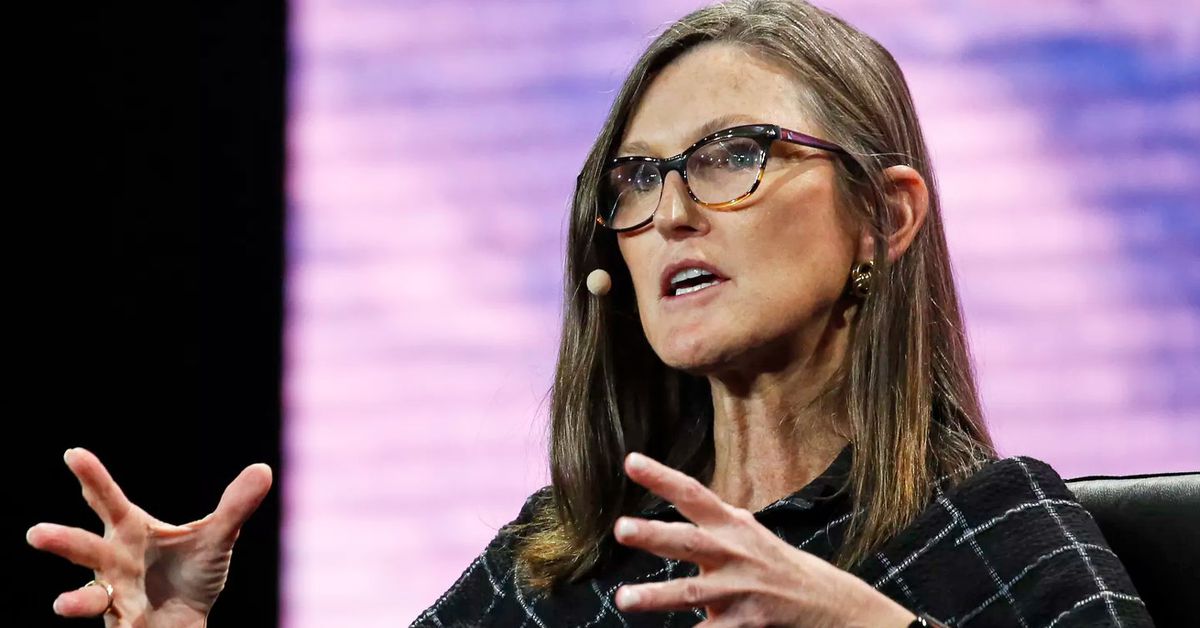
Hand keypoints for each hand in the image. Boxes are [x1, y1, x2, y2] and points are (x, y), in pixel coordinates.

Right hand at [26, 447, 272, 626]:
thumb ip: (235, 506)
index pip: (108, 501)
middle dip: (61, 541)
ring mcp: (112, 595)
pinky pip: (109, 625)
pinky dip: (106, 627)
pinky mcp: (121, 624)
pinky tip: (98, 626)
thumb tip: (264, 468)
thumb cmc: (192, 575)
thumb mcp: (217, 538)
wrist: (188, 621)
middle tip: (36, 534)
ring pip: (86, 597)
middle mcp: (113, 561)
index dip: (91, 478)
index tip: (73, 454)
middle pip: (84, 548)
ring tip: (65, 604)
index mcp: (131, 531)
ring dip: (74, 601)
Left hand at [613, 452, 914, 627]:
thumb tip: (689, 498)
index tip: (630, 462)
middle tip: (620, 529)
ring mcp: (742, 589)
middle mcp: (736, 552)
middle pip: (689, 540)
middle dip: (654, 535)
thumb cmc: (783, 568)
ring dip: (656, 596)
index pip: (693, 494)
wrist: (834, 607)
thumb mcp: (753, 535)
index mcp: (734, 527)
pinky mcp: (748, 623)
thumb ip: (720, 521)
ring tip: (623, 599)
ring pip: (692, 592)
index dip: (662, 477)